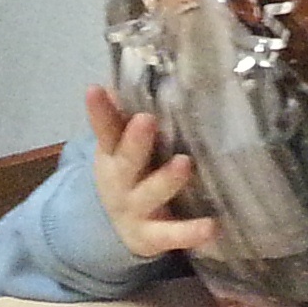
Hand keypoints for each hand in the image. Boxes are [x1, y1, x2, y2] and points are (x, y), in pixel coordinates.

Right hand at [85, 85, 218, 261]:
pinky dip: (191, 232)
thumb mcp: (118, 147)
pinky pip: (173, 234)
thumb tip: (127, 70)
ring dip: (167, 180)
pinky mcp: (153, 236)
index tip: (95, 89)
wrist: (117, 229)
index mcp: (111, 154)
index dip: (99, 111)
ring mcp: (137, 210)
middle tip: (146, 120)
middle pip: (126, 161)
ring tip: (185, 164)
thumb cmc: (128, 172)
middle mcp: (120, 182)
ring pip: (151, 195)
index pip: (105, 129)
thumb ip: (122, 115)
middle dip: (136, 142)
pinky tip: (212, 227)